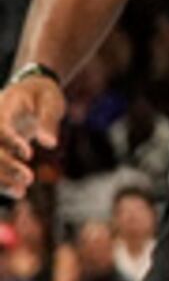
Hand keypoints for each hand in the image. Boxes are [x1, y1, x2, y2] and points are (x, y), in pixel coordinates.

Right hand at [0, 69, 56, 194]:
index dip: (11, 141)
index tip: (29, 154)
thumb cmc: (42, 94)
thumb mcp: (51, 101)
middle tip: (29, 178)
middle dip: (6, 165)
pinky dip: (2, 180)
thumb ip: (48, 121)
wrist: (29, 89)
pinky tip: (17, 192)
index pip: (0, 127)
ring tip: (21, 192)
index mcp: (3, 107)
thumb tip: (50, 143)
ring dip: (1, 178)